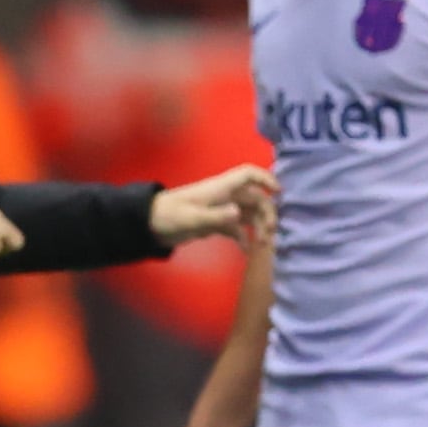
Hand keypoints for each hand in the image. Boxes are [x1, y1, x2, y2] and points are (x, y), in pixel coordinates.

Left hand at [150, 163, 276, 249]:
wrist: (148, 226)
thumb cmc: (168, 216)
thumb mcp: (191, 217)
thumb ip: (215, 216)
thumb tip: (238, 213)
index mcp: (220, 188)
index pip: (247, 174)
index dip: (265, 179)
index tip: (279, 193)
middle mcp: (224, 196)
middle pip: (254, 198)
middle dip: (266, 213)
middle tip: (269, 233)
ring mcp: (220, 210)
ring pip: (248, 214)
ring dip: (258, 227)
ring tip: (263, 245)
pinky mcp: (215, 223)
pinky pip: (236, 228)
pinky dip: (243, 238)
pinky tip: (247, 251)